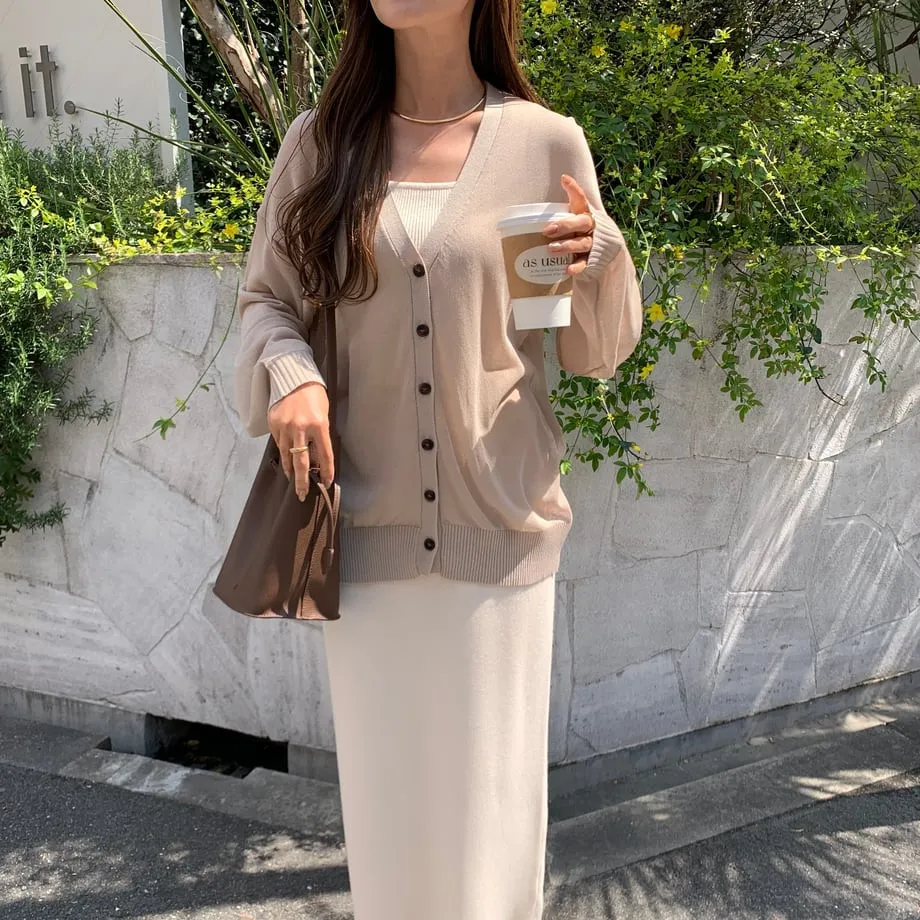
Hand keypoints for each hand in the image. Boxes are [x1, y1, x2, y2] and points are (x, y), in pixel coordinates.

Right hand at [267, 381, 334, 498]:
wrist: (293, 377)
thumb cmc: (314, 396)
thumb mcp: (324, 415)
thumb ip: (320, 436)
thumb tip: (316, 458)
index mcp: (319, 425)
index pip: (325, 455)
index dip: (327, 471)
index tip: (327, 482)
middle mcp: (301, 428)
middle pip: (302, 462)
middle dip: (302, 481)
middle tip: (302, 494)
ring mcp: (285, 426)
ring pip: (287, 455)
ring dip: (289, 469)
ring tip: (292, 479)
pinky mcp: (274, 424)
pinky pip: (279, 443)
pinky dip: (283, 451)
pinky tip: (285, 458)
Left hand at [543, 173, 595, 275]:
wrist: (608, 251)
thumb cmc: (584, 230)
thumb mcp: (578, 216)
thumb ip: (570, 204)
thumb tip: (561, 179)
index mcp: (586, 214)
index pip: (581, 199)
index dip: (574, 189)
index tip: (564, 180)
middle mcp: (591, 227)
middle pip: (581, 223)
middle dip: (565, 226)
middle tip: (548, 231)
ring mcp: (592, 243)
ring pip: (582, 243)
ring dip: (567, 246)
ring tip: (551, 249)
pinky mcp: (592, 259)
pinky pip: (584, 263)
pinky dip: (576, 267)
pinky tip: (567, 270)